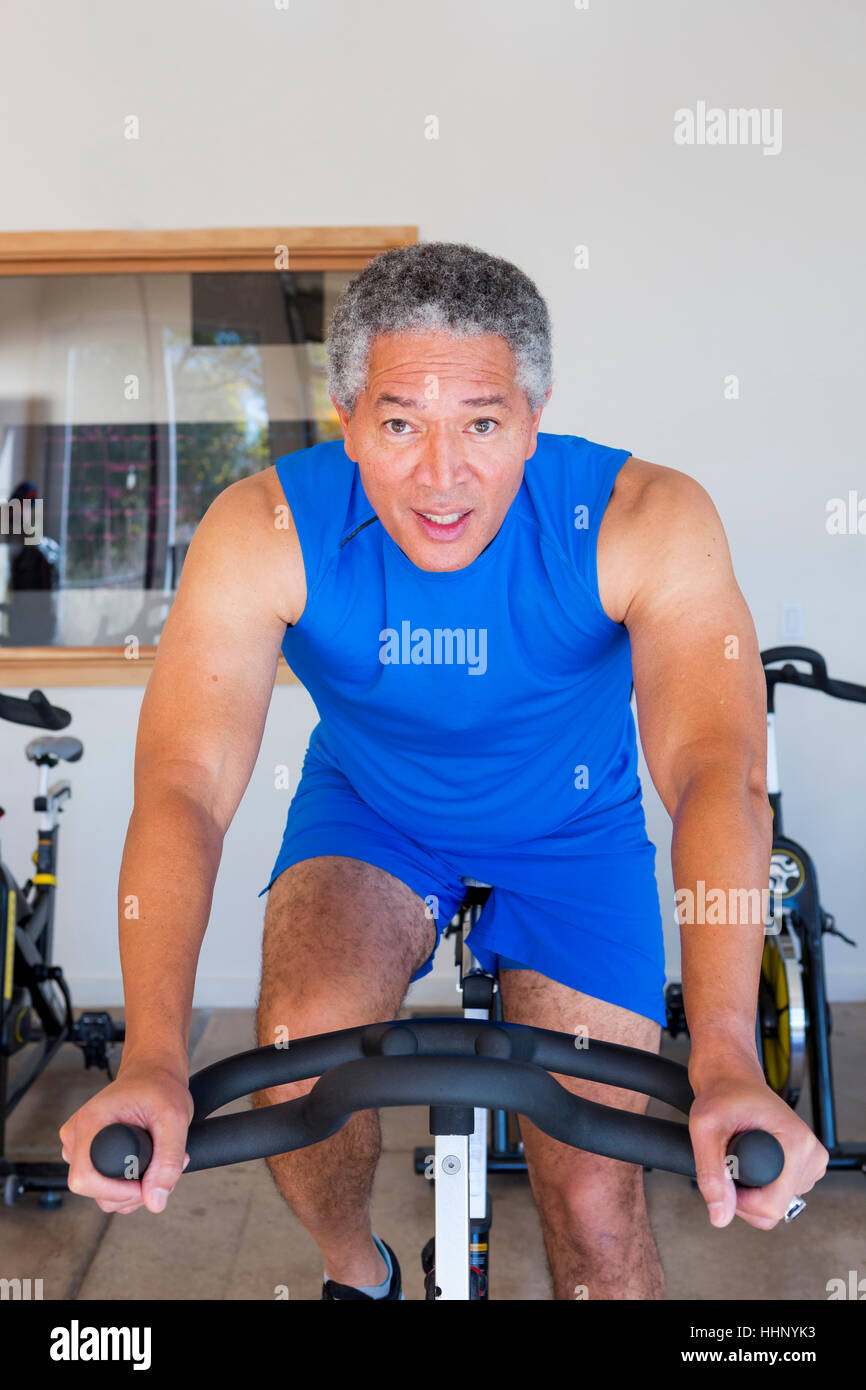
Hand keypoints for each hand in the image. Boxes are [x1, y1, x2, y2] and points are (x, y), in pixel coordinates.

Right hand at [59, 1056, 193, 1215]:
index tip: (147, 1184)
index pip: (84, 1180)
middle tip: (162, 1169)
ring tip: (157, 1162)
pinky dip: (127, 1185)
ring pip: (100, 1192)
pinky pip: (103, 1185)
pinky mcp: (88, 1153)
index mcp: (89, 1123)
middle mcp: (75, 1136)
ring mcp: (79, 1146)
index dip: (117, 1192)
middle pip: (93, 1191)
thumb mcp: (174, 1119)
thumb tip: (155, 1202)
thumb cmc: (159, 1086)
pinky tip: (147, 1166)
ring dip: (132, 1190)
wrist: (153, 1072)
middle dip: (131, 1192)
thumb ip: (168, 1161)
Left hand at [688, 1064, 827, 1228]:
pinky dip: (760, 1185)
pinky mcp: (804, 1166)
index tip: (725, 1171)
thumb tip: (720, 1217)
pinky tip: (750, 1158)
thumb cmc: (722, 1094)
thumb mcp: (705, 1128)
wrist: (732, 1078)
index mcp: (797, 1145)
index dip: (739, 1200)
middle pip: (775, 1210)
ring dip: (751, 1190)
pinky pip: (779, 1196)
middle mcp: (811, 1155)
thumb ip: (711, 1174)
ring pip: (776, 1205)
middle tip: (729, 1160)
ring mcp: (811, 1163)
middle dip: (744, 1195)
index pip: (772, 1207)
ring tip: (740, 1153)